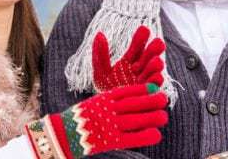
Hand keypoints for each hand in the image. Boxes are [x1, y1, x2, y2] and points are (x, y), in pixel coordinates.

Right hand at [25, 83, 167, 157]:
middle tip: (164, 99)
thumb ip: (110, 98)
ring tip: (164, 116)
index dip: (142, 88)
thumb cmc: (80, 117)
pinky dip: (144, 136)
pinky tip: (156, 135)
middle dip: (150, 101)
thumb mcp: (95, 101)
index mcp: (104, 98)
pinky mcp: (109, 140)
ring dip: (151, 118)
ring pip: (134, 119)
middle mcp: (107, 109)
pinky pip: (130, 138)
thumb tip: (127, 95)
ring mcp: (108, 125)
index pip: (126, 91)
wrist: (62, 134)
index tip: (155, 86)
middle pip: (133, 103)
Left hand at [92, 25, 165, 91]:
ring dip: (157, 64)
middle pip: (150, 54)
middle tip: (158, 43)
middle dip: (155, 48)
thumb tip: (99, 34)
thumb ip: (100, 54)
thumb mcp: (101, 71)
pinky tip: (156, 77)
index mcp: (129, 60)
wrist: (107, 111)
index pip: (138, 45)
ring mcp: (145, 79)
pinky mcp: (147, 92)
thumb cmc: (105, 89)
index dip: (141, 37)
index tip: (144, 29)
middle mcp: (140, 68)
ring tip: (156, 61)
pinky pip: (155, 85)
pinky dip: (156, 81)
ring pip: (156, 68)